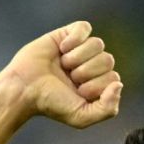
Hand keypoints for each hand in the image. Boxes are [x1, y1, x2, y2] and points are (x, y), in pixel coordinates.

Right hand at [0, 20, 122, 128]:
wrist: (24, 88)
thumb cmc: (51, 103)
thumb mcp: (81, 116)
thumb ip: (107, 109)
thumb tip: (119, 84)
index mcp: (99, 85)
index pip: (114, 77)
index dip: (96, 85)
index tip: (77, 91)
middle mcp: (92, 66)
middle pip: (107, 59)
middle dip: (86, 72)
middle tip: (68, 78)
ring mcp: (81, 49)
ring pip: (98, 44)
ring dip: (78, 57)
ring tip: (63, 65)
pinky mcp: (68, 34)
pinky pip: (85, 27)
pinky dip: (75, 38)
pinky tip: (62, 48)